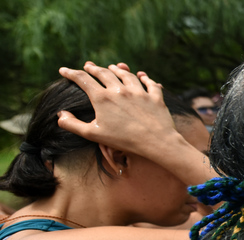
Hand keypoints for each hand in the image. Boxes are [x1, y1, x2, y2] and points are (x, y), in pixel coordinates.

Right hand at [57, 62, 177, 157]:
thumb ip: (73, 125)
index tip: (63, 71)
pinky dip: (145, 78)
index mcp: (102, 98)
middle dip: (93, 68)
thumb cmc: (123, 141)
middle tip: (88, 66)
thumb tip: (60, 115)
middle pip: (103, 73)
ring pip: (126, 75)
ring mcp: (139, 92)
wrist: (156, 142)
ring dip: (117, 69)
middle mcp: (119, 90)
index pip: (82, 79)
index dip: (71, 73)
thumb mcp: (93, 135)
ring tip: (112, 67)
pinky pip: (150, 84)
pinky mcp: (155, 97)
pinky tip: (142, 76)